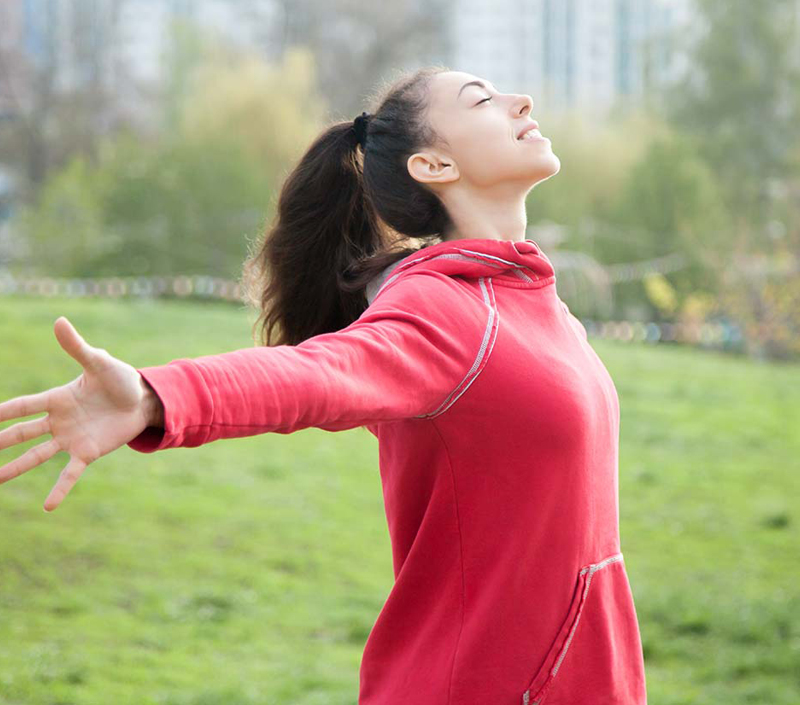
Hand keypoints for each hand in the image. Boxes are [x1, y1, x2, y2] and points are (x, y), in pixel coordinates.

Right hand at [0, 316, 161, 511]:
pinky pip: (70, 473)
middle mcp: (59, 421)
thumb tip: (59, 321)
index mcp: (58, 398)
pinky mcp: (88, 452)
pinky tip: (48, 505)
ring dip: (15, 468)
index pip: (23, 405)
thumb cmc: (120, 379)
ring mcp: (71, 438)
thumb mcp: (99, 362)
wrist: (143, 400)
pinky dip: (60, 488)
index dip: (3, 411)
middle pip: (22, 433)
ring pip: (37, 455)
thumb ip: (77, 347)